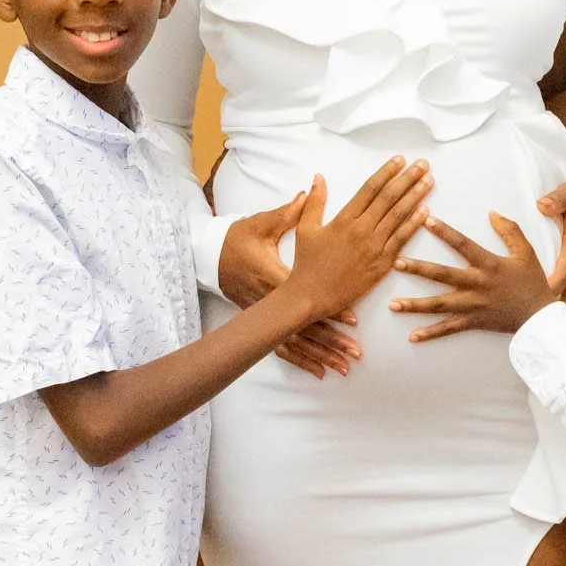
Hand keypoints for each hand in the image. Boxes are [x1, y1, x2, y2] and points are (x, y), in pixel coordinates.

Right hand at [218, 191, 362, 379]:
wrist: (209, 257)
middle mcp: (272, 301)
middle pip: (305, 326)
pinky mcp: (263, 321)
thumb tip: (308, 193)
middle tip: (356, 353)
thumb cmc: (237, 238)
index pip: (307, 295)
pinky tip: (320, 372)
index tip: (353, 319)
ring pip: (296, 341)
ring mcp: (266, 314)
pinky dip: (303, 361)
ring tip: (345, 367)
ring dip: (321, 355)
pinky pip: (284, 347)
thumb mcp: (259, 224)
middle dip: (331, 342)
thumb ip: (287, 213)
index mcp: (275, 276)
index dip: (330, 308)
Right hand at [285, 159, 435, 320]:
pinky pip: (402, 240)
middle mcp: (362, 229)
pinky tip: (425, 211)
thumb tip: (319, 177)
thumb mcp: (305, 229)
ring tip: (428, 180)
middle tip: (423, 164)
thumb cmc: (307, 264)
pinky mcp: (382, 264)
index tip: (400, 160)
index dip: (387, 172)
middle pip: (390, 197)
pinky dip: (414, 224)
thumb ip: (315, 202)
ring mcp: (374, 247)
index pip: (371, 188)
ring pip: (399, 215)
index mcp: (344, 219)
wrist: (311, 296)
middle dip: (408, 178)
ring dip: (416, 196)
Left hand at [390, 211, 558, 340]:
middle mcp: (477, 285)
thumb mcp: (526, 252)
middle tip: (395, 263)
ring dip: (415, 305)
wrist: (540, 318)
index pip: (463, 244)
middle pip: (443, 276)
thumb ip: (510, 230)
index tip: (426, 220)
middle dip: (418, 269)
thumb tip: (492, 213)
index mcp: (489, 264)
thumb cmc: (533, 282)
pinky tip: (412, 336)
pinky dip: (430, 334)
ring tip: (392, 304)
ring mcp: (473, 306)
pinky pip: (448, 329)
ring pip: (439, 305)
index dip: (445, 232)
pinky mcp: (473, 322)